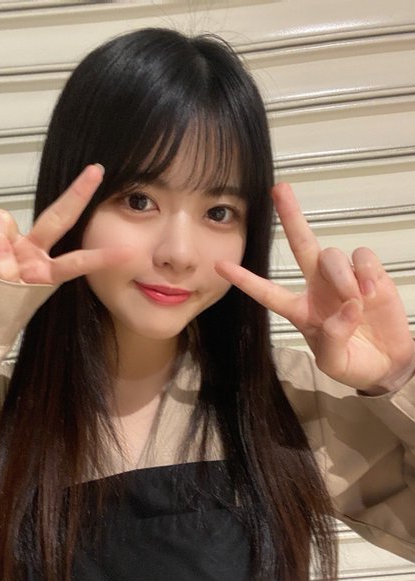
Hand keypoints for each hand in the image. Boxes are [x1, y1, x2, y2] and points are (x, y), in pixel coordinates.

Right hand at [0, 164, 131, 284]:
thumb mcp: (2, 299)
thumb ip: (2, 271)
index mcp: (46, 272)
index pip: (76, 262)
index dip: (98, 257)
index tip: (127, 253)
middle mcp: (34, 249)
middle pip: (59, 216)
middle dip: (77, 193)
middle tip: (97, 171)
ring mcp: (11, 235)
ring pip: (3, 222)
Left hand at [215, 183, 414, 392]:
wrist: (388, 363)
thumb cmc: (353, 362)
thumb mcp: (334, 363)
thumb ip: (332, 340)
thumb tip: (345, 308)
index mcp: (300, 309)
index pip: (267, 292)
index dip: (245, 280)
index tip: (220, 265)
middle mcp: (317, 287)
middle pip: (301, 244)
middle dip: (291, 216)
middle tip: (279, 189)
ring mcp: (342, 278)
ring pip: (332, 255)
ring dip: (341, 277)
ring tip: (356, 300)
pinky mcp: (369, 273)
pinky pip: (362, 257)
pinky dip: (365, 272)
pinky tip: (371, 291)